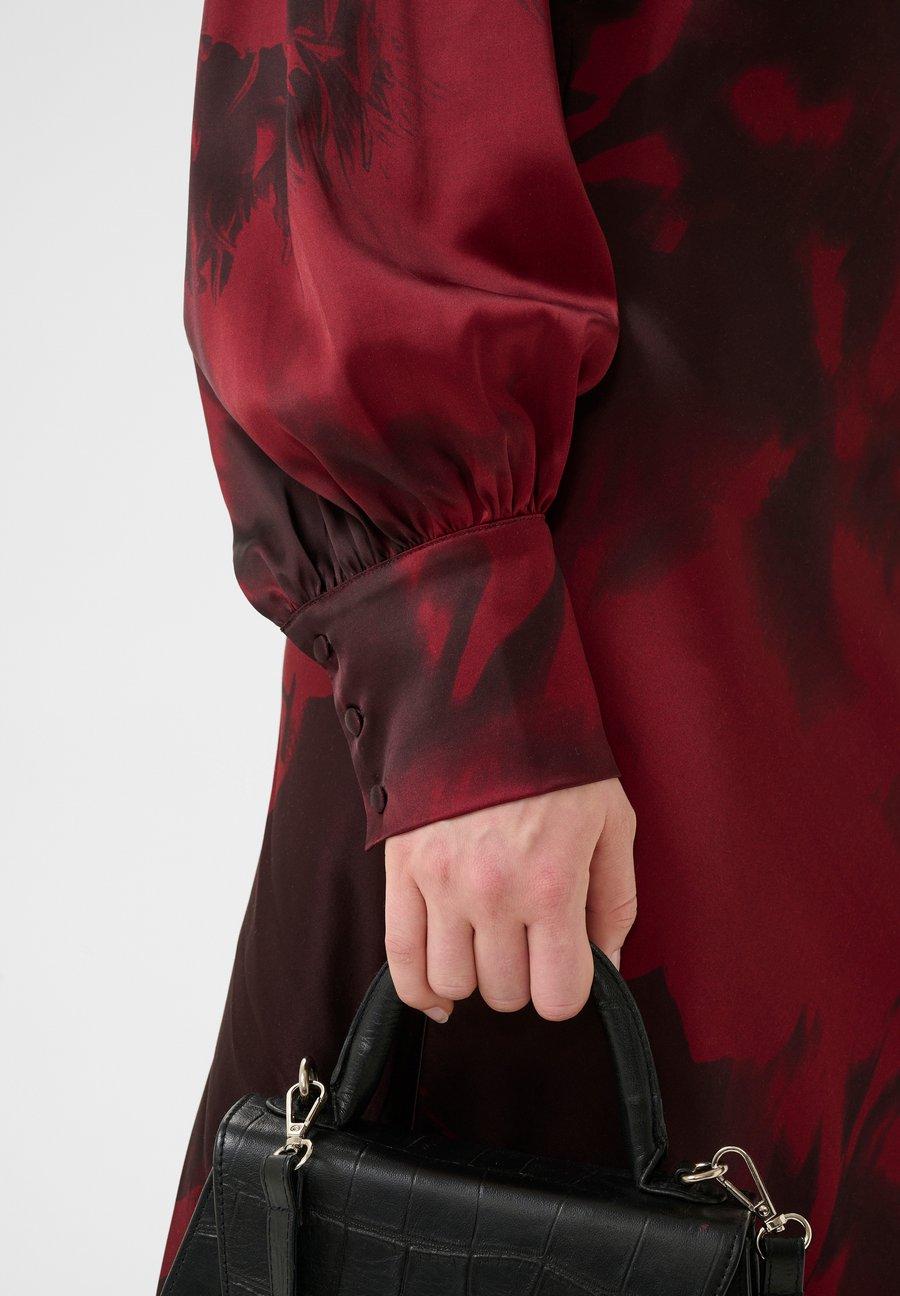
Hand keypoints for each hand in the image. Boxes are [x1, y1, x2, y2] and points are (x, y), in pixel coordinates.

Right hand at [383, 779, 635, 1022]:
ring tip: (489, 946)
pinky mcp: (403, 871)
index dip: (568, 989)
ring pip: (453, 983)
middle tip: (530, 941)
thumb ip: (616, 898)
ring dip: (475, 978)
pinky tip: (441, 992)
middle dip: (525, 977)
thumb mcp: (612, 820)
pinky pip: (400, 959)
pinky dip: (419, 989)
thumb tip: (608, 961)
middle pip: (506, 992)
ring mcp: (441, 884)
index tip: (567, 966)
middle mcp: (493, 892)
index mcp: (551, 882)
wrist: (485, 697)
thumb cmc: (556, 759)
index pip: (558, 994)